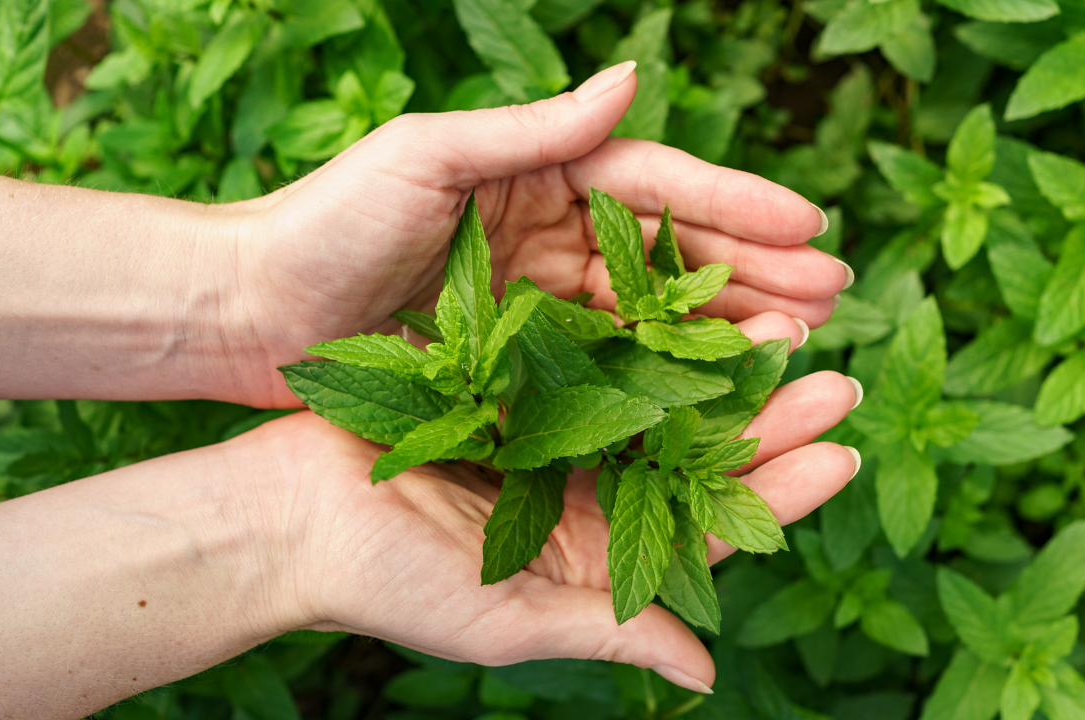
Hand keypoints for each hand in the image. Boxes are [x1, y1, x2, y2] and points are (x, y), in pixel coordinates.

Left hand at [227, 61, 849, 406]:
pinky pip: (609, 366)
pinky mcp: (519, 361)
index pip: (658, 185)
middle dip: (757, 270)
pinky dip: (666, 375)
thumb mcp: (429, 157)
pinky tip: (719, 391)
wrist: (249, 312)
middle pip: (674, 252)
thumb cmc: (326, 220)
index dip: (738, 205)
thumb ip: (536, 129)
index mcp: (539, 175)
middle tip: (835, 295)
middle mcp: (551, 233)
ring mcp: (539, 300)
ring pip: (654, 314)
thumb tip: (637, 75)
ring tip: (801, 343)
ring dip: (728, 326)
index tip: (812, 226)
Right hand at [260, 316, 861, 692]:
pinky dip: (644, 337)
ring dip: (719, 372)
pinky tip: (688, 306)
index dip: (779, 495)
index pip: (709, 532)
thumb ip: (612, 634)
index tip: (842, 455)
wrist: (287, 513)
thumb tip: (707, 675)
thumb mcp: (505, 621)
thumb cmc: (387, 580)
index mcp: (596, 562)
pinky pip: (596, 359)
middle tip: (834, 379)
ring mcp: (554, 441)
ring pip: (660, 404)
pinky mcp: (517, 390)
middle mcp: (586, 499)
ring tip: (782, 332)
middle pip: (698, 461)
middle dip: (769, 423)